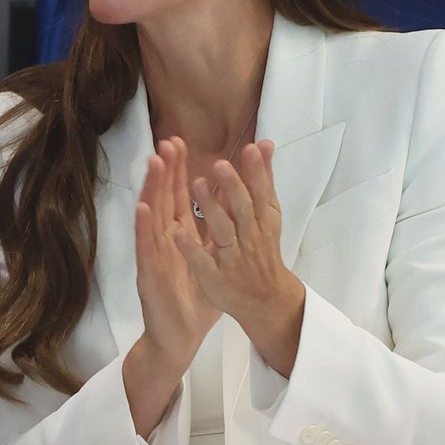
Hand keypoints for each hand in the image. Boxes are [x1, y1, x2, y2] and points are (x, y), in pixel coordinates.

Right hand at [133, 137, 221, 371]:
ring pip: (152, 217)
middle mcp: (162, 240)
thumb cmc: (193, 301)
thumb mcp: (210, 262)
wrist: (178, 338)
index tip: (180, 142)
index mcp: (178, 236)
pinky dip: (143, 229)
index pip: (178, 196)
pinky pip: (146, 250)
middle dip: (165, 170)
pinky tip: (142, 209)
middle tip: (167, 140)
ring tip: (154, 162)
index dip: (178, 170)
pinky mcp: (148, 275)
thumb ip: (214, 232)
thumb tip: (226, 202)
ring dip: (152, 189)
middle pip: (163, 199)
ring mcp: (153, 256)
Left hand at [172, 141, 305, 374]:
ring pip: (222, 232)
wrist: (267, 302)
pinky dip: (191, 248)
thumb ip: (263, 180)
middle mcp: (249, 238)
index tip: (250, 148)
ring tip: (196, 185)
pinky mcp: (215, 278)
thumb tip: (266, 142)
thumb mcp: (267, 216)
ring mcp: (232, 259)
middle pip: (242, 210)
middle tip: (219, 163)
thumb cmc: (263, 249)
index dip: (257, 173)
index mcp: (263, 222)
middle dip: (232, 187)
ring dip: (210, 209)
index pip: (261, 194)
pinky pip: (201, 262)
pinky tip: (177, 233)